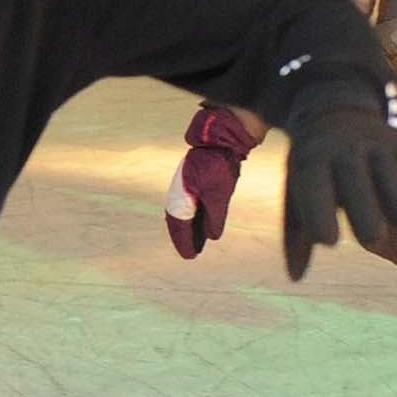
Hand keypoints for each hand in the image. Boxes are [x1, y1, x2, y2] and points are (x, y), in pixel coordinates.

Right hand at [163, 104, 258, 260]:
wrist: (219, 139)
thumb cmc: (218, 166)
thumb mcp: (219, 196)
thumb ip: (215, 218)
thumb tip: (212, 235)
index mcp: (180, 198)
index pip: (179, 227)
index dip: (184, 243)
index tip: (190, 257)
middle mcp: (177, 194)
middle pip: (177, 221)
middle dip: (183, 237)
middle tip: (191, 252)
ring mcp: (182, 187)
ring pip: (182, 213)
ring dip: (187, 227)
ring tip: (195, 241)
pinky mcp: (190, 182)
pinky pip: (187, 205)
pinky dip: (192, 216)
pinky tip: (200, 222)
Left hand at [280, 87, 396, 280]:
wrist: (333, 115)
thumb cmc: (313, 171)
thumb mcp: (297, 195)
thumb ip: (294, 237)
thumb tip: (295, 278)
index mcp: (311, 163)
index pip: (313, 189)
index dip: (321, 217)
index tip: (330, 242)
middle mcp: (343, 152)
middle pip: (356, 186)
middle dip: (366, 218)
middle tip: (370, 238)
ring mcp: (374, 145)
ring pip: (392, 179)